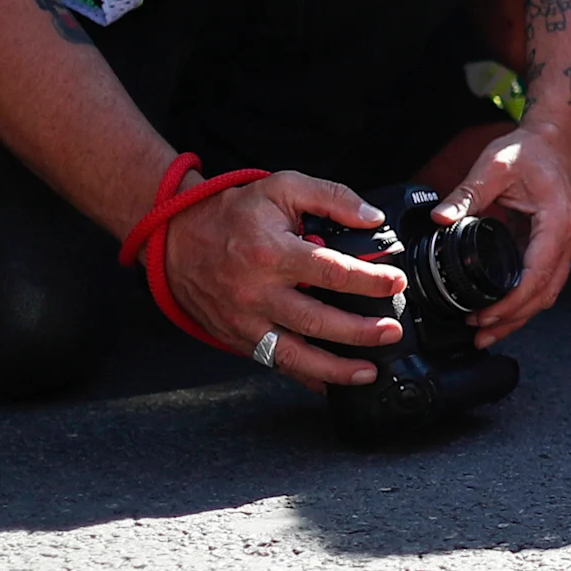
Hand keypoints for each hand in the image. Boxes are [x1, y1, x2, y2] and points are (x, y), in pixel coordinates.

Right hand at [163, 172, 407, 389]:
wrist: (175, 237)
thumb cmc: (232, 213)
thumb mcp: (283, 187)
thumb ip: (332, 197)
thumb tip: (372, 218)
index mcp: (273, 253)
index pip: (332, 272)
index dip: (370, 280)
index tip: (395, 283)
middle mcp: (257, 292)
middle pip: (317, 320)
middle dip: (360, 332)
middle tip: (391, 332)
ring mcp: (244, 320)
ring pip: (293, 354)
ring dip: (334, 368)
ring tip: (368, 371)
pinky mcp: (236, 336)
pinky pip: (272, 363)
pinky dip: (302, 376)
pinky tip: (329, 383)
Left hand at [435, 126, 570, 345]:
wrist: (553, 138)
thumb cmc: (529, 150)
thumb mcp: (493, 166)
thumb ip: (467, 193)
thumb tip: (439, 218)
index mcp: (557, 222)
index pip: (537, 274)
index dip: (512, 303)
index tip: (485, 316)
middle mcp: (567, 238)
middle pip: (545, 293)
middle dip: (513, 319)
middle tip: (478, 334)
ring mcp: (563, 244)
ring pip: (547, 292)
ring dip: (520, 315)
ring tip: (486, 332)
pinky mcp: (553, 245)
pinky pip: (542, 281)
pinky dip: (523, 300)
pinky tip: (500, 310)